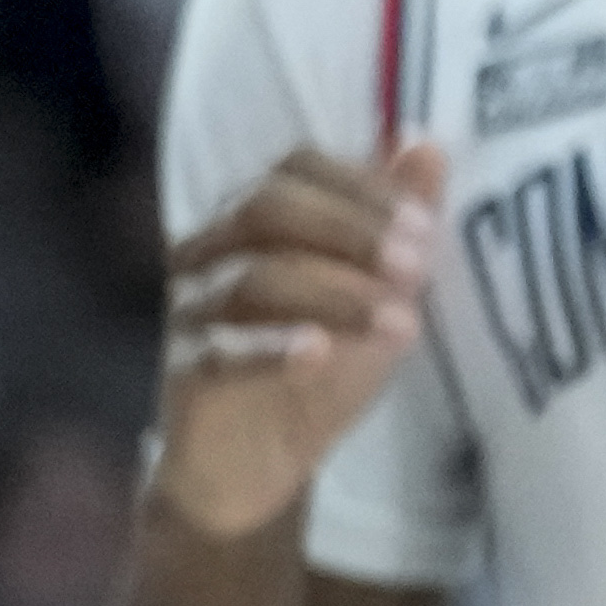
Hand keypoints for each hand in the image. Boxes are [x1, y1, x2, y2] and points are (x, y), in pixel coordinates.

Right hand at [152, 143, 446, 540]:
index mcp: (259, 214)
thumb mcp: (381, 290)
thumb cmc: (326, 360)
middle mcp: (213, 247)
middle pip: (267, 208)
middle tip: (416, 268)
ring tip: (399, 325)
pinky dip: (271, 346)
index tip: (425, 225)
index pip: (297, 166)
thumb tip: (424, 143)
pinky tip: (318, 353)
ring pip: (251, 277)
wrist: (262, 462)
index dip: (362, 186)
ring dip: (334, 294)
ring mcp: (189, 307)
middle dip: (350, 230)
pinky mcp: (180, 369)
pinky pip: (217, 349)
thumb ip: (400, 218)